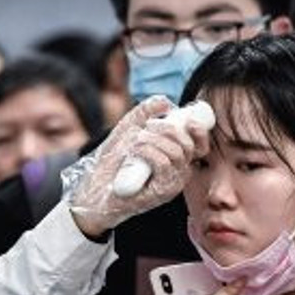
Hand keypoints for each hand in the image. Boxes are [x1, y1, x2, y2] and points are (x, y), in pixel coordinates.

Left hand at [69, 97, 210, 236]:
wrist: (94, 190)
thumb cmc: (111, 164)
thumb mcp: (126, 132)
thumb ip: (143, 114)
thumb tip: (164, 101)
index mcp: (175, 161)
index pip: (200, 147)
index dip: (199, 132)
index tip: (187, 119)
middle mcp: (178, 174)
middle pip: (188, 147)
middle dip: (169, 129)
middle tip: (148, 126)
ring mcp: (171, 185)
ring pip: (176, 153)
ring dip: (155, 139)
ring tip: (136, 140)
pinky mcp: (161, 193)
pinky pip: (163, 164)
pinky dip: (149, 151)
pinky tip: (135, 150)